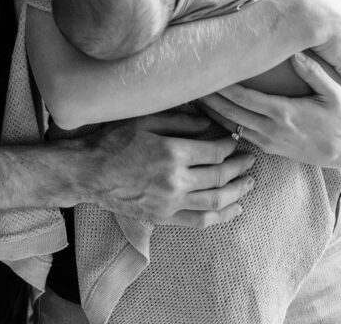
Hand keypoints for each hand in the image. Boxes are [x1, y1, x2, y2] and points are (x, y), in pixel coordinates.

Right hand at [83, 110, 255, 227]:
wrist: (89, 173)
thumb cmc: (114, 141)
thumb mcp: (145, 120)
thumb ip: (179, 121)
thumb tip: (208, 123)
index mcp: (172, 153)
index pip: (214, 151)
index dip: (229, 145)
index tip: (235, 140)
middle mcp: (176, 181)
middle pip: (219, 177)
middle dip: (239, 168)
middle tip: (250, 160)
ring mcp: (170, 203)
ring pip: (215, 202)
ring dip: (237, 193)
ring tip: (249, 184)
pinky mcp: (164, 218)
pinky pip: (200, 221)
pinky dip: (221, 217)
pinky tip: (234, 210)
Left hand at [201, 53, 340, 166]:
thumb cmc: (338, 117)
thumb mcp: (334, 94)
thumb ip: (315, 73)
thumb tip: (296, 53)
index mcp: (283, 113)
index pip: (244, 98)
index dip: (223, 86)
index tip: (209, 71)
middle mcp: (271, 129)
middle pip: (230, 112)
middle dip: (208, 97)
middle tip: (190, 81)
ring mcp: (267, 141)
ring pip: (230, 125)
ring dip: (211, 110)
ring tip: (193, 94)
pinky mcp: (267, 148)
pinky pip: (239, 134)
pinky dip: (222, 122)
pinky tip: (210, 109)